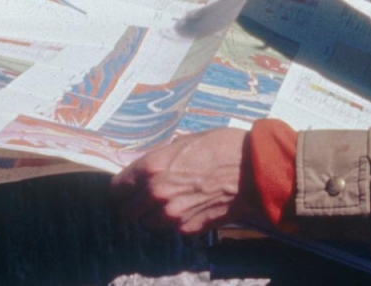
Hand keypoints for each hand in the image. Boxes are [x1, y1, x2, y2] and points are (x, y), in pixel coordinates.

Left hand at [111, 128, 250, 235]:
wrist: (253, 169)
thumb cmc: (222, 147)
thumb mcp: (184, 142)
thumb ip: (160, 159)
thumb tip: (147, 170)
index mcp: (151, 168)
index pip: (117, 189)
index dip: (123, 189)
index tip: (129, 189)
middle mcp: (155, 194)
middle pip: (127, 212)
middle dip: (135, 206)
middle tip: (147, 199)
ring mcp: (172, 214)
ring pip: (147, 224)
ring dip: (154, 217)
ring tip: (171, 204)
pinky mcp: (188, 228)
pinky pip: (171, 230)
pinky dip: (175, 222)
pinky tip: (190, 208)